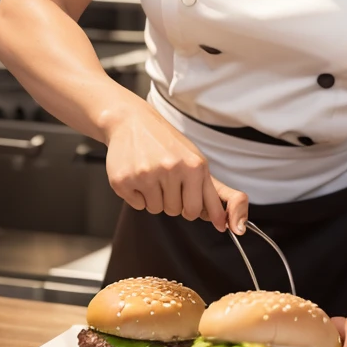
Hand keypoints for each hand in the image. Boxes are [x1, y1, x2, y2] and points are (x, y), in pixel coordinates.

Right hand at [104, 100, 248, 233]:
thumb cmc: (168, 145)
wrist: (132, 122)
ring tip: (151, 174)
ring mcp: (146, 174)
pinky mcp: (124, 180)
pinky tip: (137, 174)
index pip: (196, 209)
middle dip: (172, 201)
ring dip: (154, 197)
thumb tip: (222, 224)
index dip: (191, 210)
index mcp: (194, 166)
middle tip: (166, 180)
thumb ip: (210, 192)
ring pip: (155, 209)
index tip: (189, 208)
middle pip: (175, 211)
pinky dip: (137, 195)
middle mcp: (172, 169)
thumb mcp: (195, 161)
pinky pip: (137, 205)